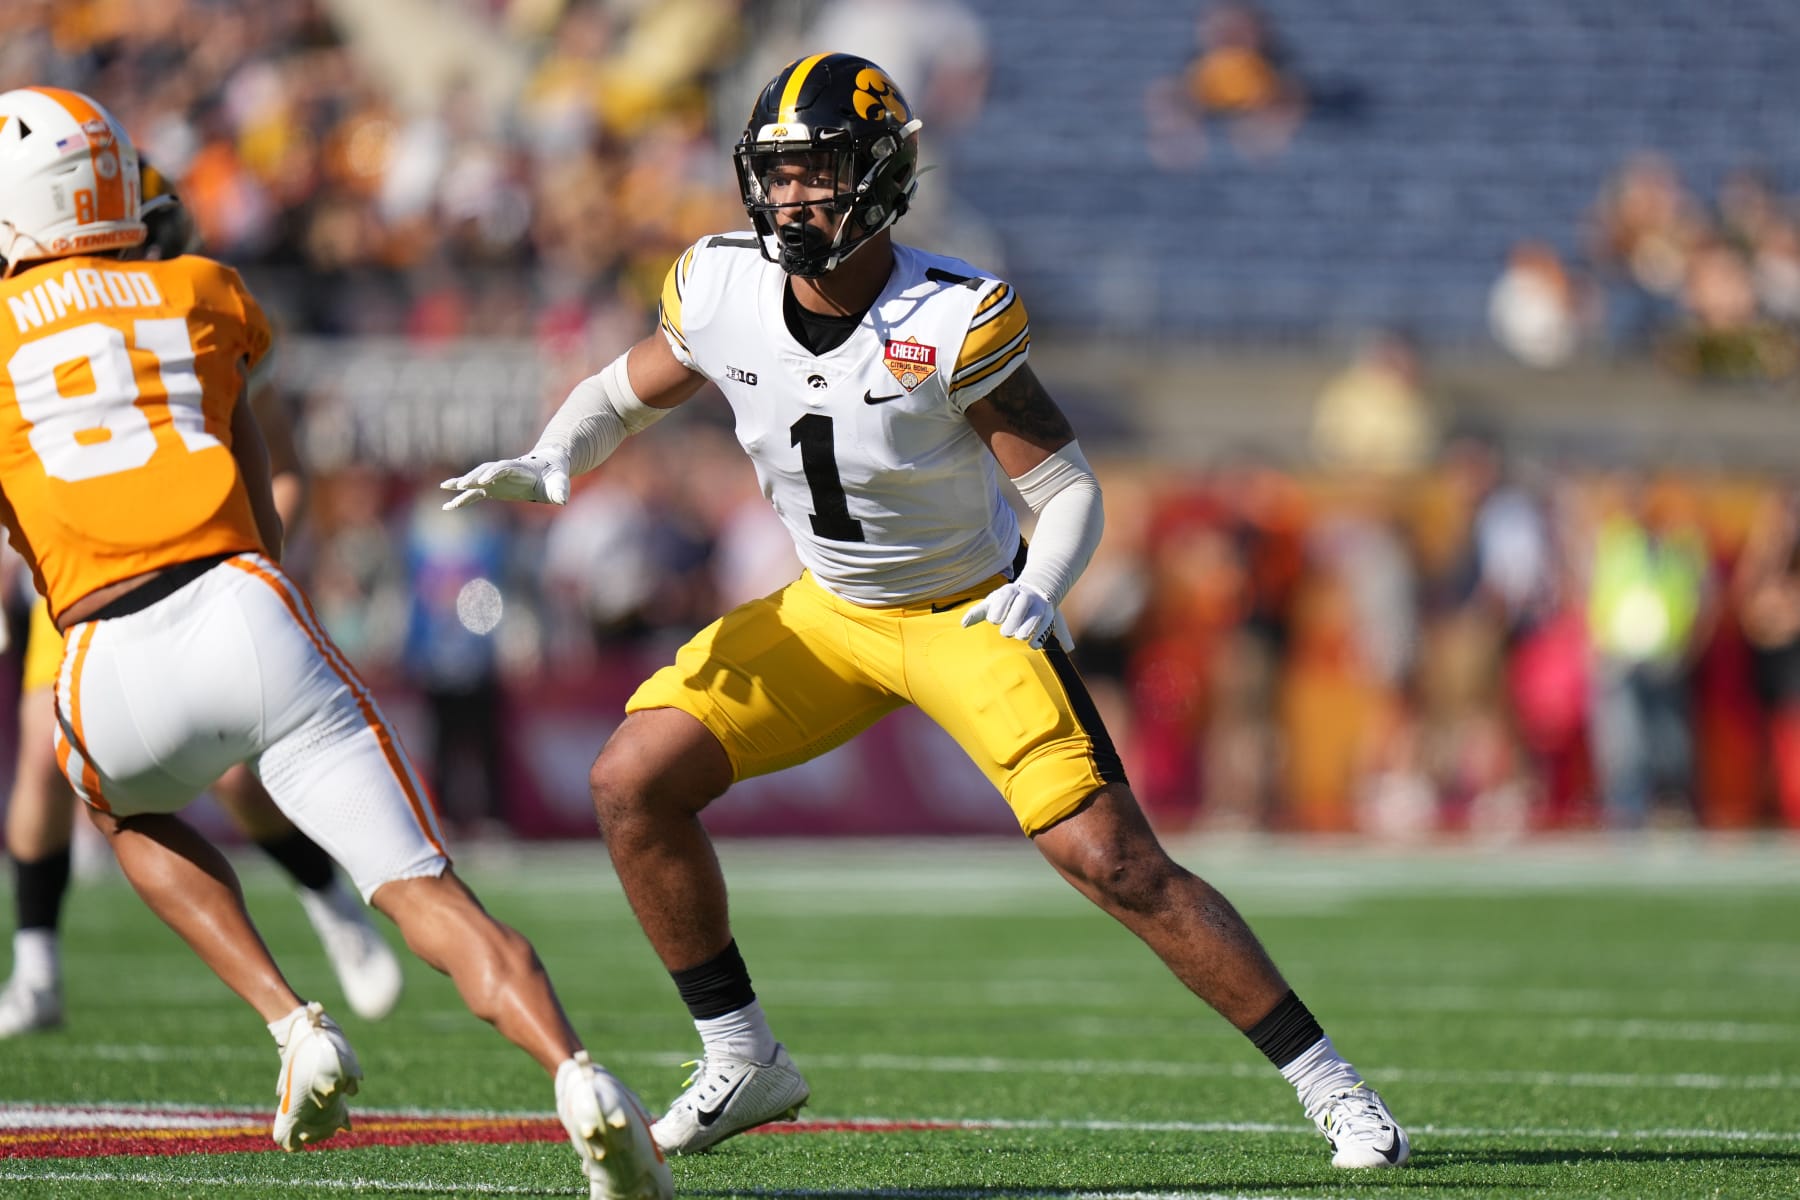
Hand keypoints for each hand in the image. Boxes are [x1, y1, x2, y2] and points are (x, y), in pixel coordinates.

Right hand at [439, 452, 569, 509]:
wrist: (546, 469)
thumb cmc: (553, 476)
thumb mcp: (559, 482)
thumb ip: (560, 490)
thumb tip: (563, 500)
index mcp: (519, 468)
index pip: (505, 468)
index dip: (495, 473)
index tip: (485, 480)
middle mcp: (503, 471)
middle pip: (485, 471)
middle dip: (474, 477)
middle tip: (461, 483)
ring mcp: (495, 479)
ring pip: (475, 480)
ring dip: (461, 484)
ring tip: (445, 487)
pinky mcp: (492, 488)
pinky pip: (474, 494)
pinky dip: (462, 499)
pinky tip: (448, 507)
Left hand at [960, 582, 1072, 650]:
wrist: (1035, 591)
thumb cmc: (1007, 601)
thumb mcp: (992, 602)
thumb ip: (978, 612)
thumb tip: (963, 624)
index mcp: (1009, 591)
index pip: (1003, 600)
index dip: (998, 613)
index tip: (994, 620)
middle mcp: (1025, 596)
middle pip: (1020, 608)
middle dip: (1012, 622)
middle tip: (1006, 632)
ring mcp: (1038, 606)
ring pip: (1034, 618)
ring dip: (1025, 630)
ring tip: (1018, 636)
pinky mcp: (1048, 617)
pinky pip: (1045, 628)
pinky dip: (1039, 638)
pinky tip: (1032, 644)